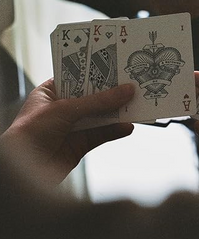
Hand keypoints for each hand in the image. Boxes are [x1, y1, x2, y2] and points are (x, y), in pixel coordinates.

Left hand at [0, 79, 134, 185]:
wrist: (23, 171)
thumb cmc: (29, 133)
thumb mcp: (66, 109)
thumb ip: (98, 102)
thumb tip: (124, 92)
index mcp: (51, 93)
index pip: (78, 78)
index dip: (96, 73)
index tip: (115, 68)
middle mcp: (62, 109)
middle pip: (93, 97)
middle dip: (111, 93)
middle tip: (130, 84)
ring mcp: (72, 127)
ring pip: (99, 116)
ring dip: (116, 112)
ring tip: (135, 104)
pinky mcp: (80, 144)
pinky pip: (102, 134)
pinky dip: (115, 131)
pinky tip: (127, 126)